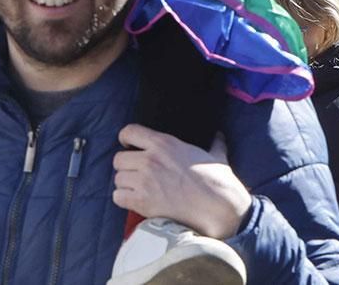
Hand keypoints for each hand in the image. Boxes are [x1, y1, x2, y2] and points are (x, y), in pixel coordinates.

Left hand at [113, 126, 251, 239]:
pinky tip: (137, 201)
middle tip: (137, 174)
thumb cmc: (217, 181)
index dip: (126, 139)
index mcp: (165, 143)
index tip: (128, 146)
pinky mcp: (142, 201)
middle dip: (126, 167)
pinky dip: (124, 200)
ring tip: (138, 190)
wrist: (217, 206)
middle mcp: (150, 159)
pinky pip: (117, 197)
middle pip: (118, 159)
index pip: (129, 132)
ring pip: (117, 179)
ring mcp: (145, 180)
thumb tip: (220, 136)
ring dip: (126, 185)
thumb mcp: (215, 156)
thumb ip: (214, 144)